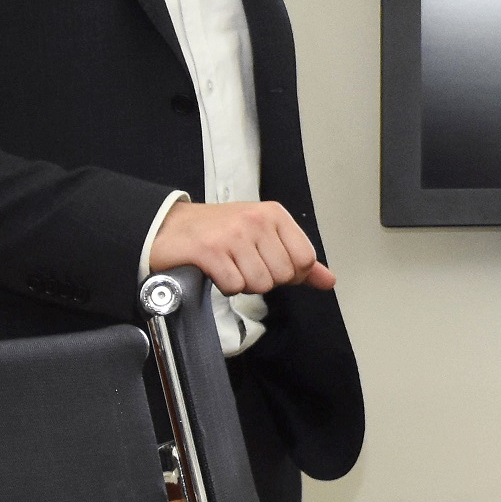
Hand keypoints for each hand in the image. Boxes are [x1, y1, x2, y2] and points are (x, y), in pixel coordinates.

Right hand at [150, 199, 336, 294]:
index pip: (305, 259)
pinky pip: (234, 286)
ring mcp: (233, 234)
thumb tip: (329, 281)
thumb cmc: (220, 231)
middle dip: (263, 279)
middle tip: (243, 263)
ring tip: (229, 265)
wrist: (171, 227)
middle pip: (282, 275)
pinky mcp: (210, 251)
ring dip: (243, 283)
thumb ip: (299, 260)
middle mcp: (256, 221)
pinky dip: (225, 286)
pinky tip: (216, 270)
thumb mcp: (265, 236)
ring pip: (259, 284)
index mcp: (275, 215)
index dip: (290, 273)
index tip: (269, 264)